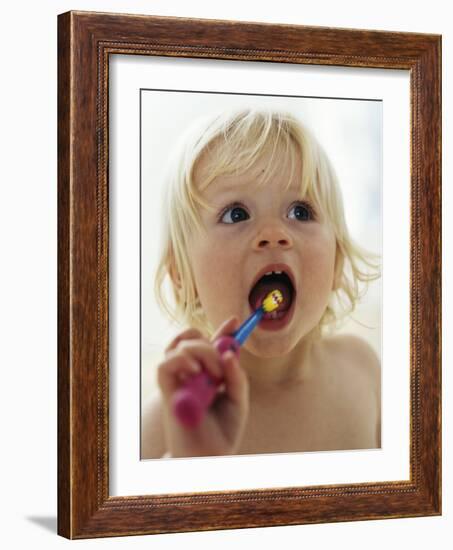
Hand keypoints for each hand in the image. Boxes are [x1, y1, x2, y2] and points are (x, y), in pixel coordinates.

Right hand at [157, 317, 248, 456]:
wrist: (211, 457)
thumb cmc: (224, 431)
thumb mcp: (239, 399)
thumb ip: (237, 375)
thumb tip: (230, 351)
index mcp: (208, 372)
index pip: (212, 343)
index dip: (223, 330)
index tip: (236, 320)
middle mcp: (192, 372)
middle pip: (192, 337)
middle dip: (210, 343)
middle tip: (223, 366)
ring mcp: (179, 379)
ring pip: (179, 345)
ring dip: (201, 351)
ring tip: (213, 374)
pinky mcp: (168, 390)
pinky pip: (166, 363)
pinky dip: (181, 360)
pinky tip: (197, 374)